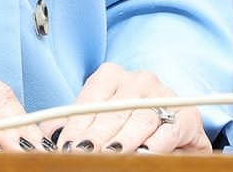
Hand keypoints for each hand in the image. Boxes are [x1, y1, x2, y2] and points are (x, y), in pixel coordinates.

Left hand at [45, 62, 209, 153]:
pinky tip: (142, 156)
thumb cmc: (129, 125)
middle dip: (96, 138)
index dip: (77, 126)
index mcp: (113, 75)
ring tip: (109, 156)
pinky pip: (168, 131)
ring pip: (139, 120)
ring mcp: (164, 95)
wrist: (174, 132)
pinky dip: (154, 145)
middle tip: (81, 154)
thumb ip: (76, 124)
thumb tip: (44, 133)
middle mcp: (139, 80)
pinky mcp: (187, 115)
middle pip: (113, 112)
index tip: (66, 145)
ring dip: (122, 142)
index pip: (91, 100)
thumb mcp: (100, 120)